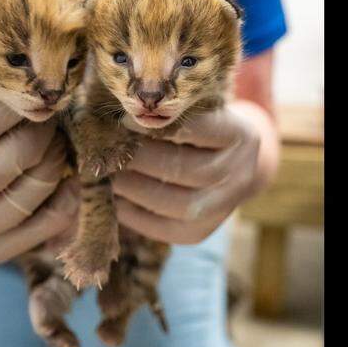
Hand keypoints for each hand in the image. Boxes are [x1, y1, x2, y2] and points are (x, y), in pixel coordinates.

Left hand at [112, 101, 277, 244]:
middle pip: (184, 168)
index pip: (201, 129)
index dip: (161, 126)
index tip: (126, 119)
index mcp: (240, 136)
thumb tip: (124, 120)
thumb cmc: (201, 131)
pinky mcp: (200, 233)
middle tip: (108, 149)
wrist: (228, 168)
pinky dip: (133, 214)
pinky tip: (114, 198)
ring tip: (107, 173)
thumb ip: (172, 114)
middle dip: (139, 159)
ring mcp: (223, 208)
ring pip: (174, 203)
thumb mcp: (198, 113)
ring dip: (133, 188)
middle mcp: (239, 174)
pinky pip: (164, 228)